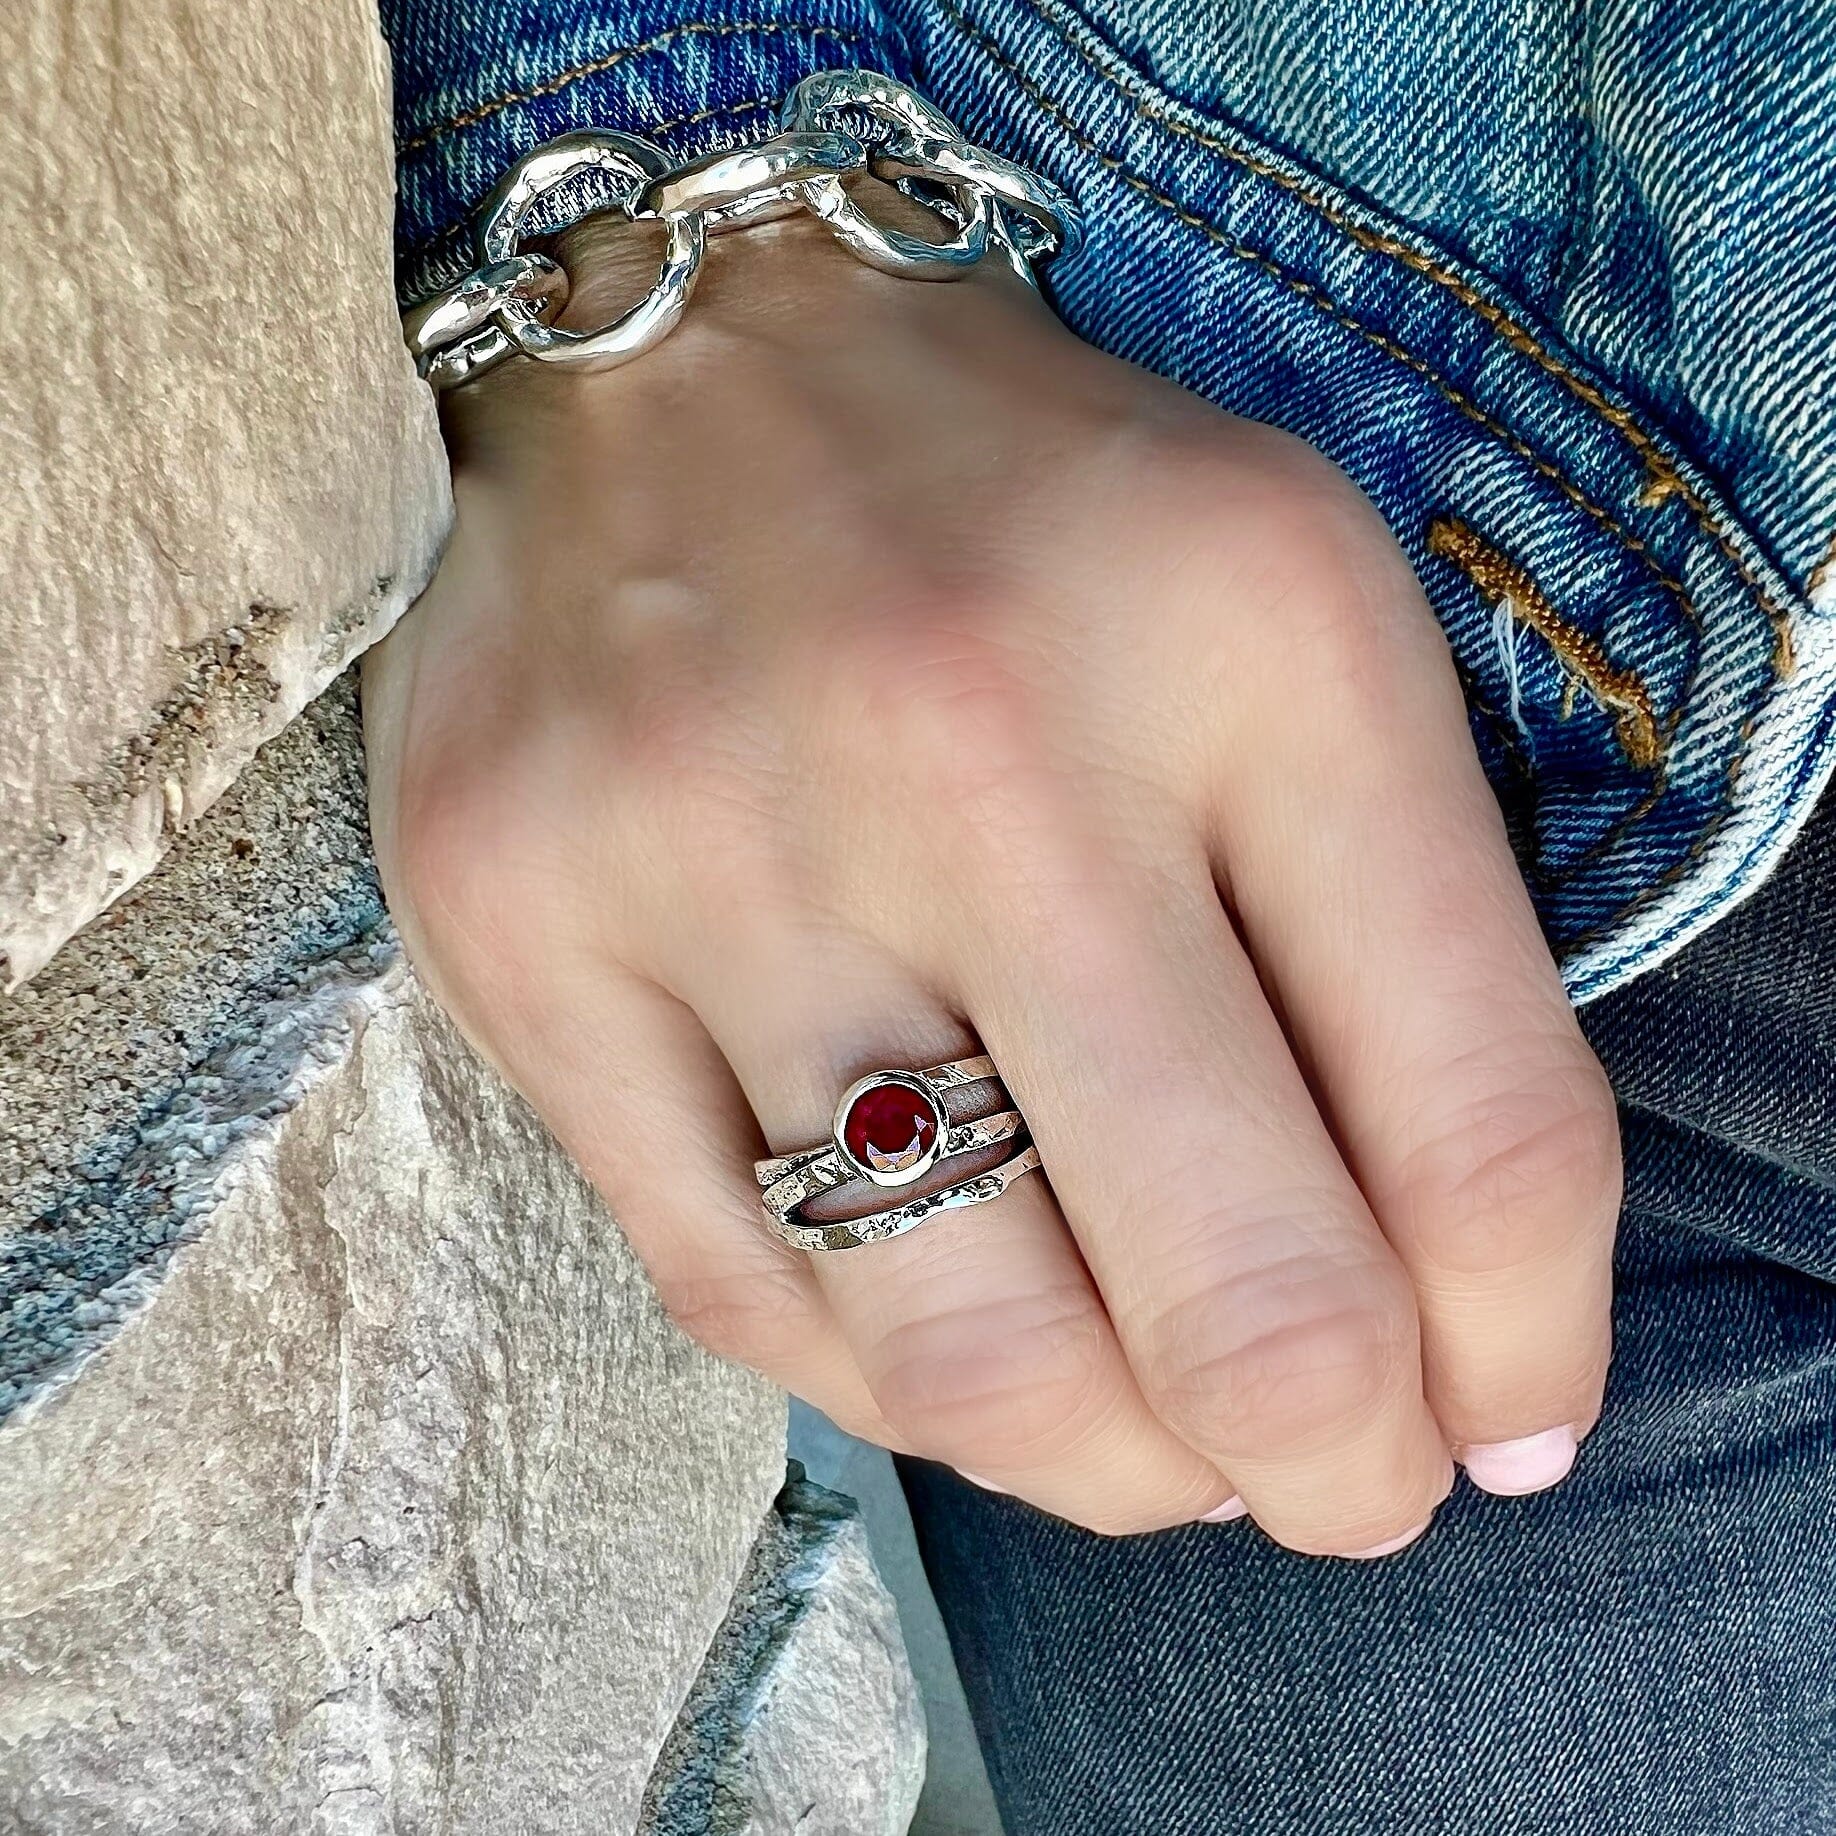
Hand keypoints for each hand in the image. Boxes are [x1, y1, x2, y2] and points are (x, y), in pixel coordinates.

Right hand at [364, 184, 1619, 1550]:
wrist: (684, 362)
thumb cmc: (1035, 518)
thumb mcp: (1301, 634)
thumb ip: (1416, 960)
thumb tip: (1460, 1341)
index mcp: (1253, 634)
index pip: (1479, 1125)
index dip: (1517, 1347)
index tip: (1501, 1415)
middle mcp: (981, 741)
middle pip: (1237, 1293)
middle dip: (1333, 1462)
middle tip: (1340, 1481)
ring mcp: (719, 843)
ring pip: (967, 1353)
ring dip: (1110, 1464)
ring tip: (1152, 1444)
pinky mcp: (522, 927)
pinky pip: (742, 1303)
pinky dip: (895, 1392)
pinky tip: (958, 1347)